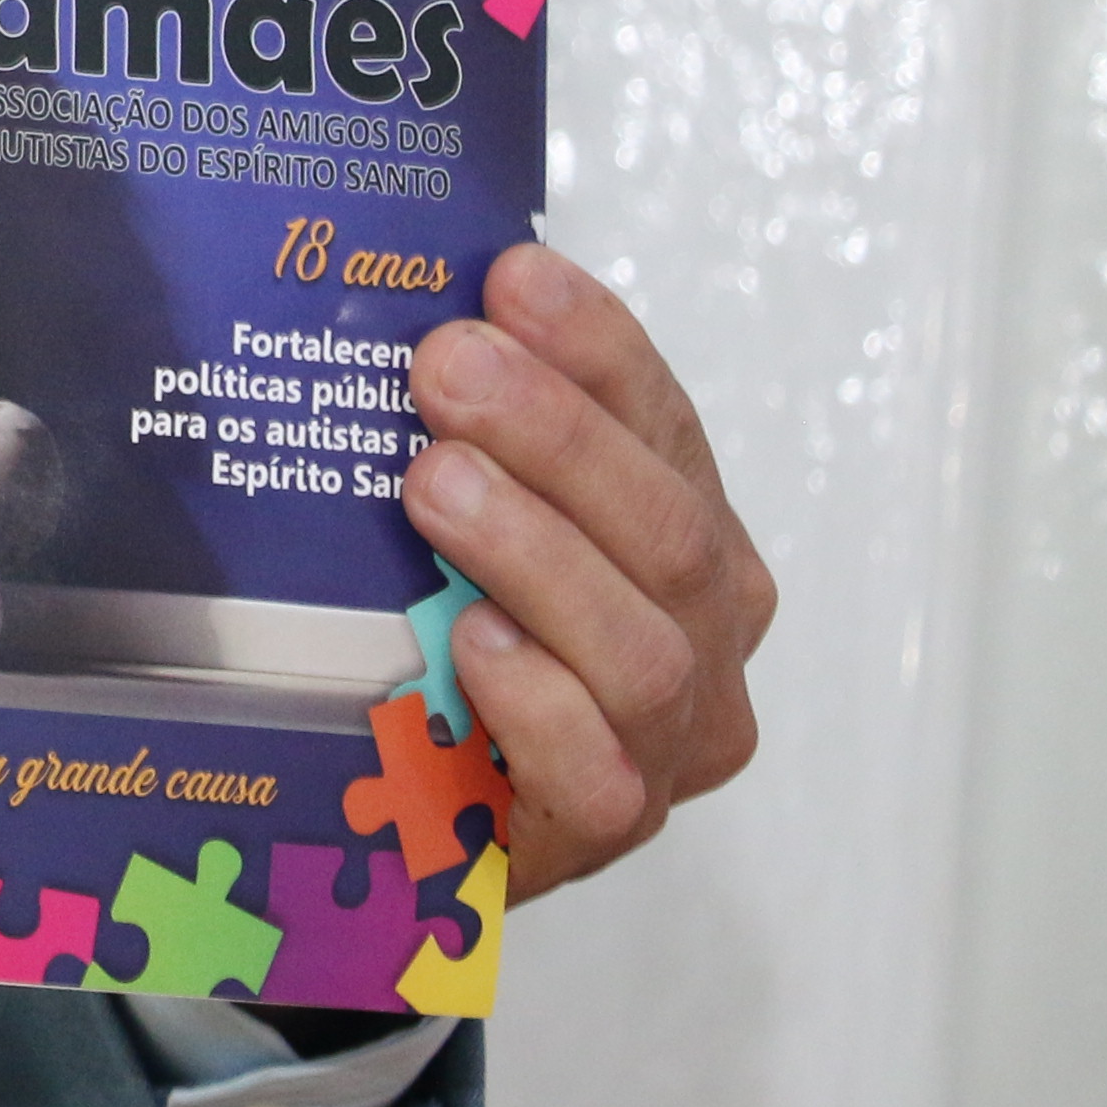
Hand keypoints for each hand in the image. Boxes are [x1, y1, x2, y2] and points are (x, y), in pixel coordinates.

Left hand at [398, 242, 775, 903]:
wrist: (405, 815)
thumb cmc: (435, 644)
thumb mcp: (455, 517)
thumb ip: (465, 431)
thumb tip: (405, 306)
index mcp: (684, 540)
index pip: (663, 428)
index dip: (597, 348)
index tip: (512, 276)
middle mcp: (702, 637)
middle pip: (666, 530)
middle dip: (558, 436)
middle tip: (447, 367)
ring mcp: (667, 743)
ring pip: (642, 649)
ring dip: (538, 552)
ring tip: (436, 485)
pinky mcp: (602, 831)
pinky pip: (600, 775)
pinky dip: (541, 705)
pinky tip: (473, 645)